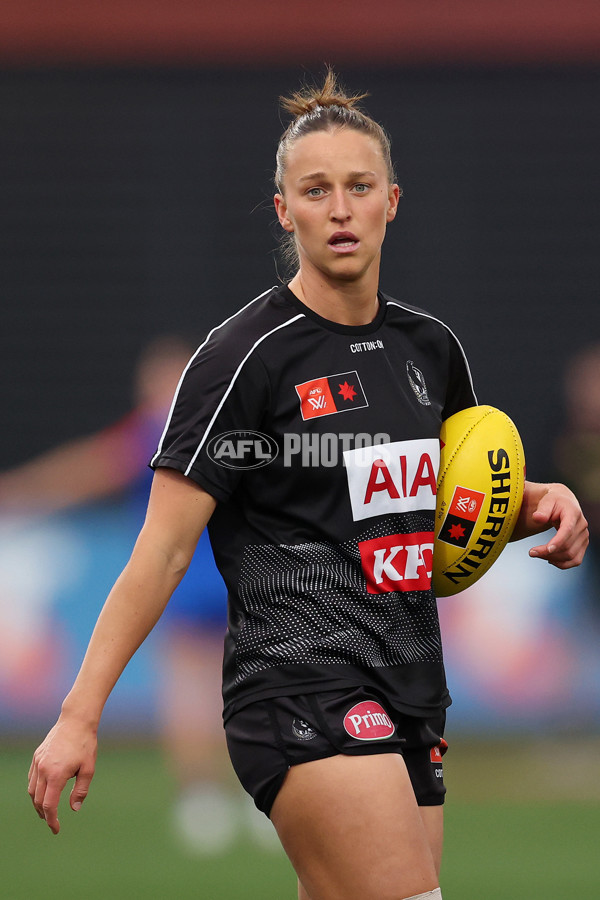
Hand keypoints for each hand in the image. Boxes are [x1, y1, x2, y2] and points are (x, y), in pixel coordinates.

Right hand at [28, 715, 96, 834]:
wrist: (76, 720)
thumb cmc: (85, 744)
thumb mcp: (88, 769)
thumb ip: (81, 790)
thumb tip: (74, 809)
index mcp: (56, 774)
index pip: (49, 805)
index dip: (52, 820)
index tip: (56, 829)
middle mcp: (43, 769)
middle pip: (38, 800)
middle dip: (44, 814)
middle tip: (52, 822)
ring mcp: (38, 762)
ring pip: (32, 790)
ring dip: (37, 803)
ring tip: (46, 810)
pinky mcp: (37, 756)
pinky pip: (32, 778)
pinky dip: (35, 789)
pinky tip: (43, 792)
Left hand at [526, 483, 588, 568]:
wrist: (564, 503)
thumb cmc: (554, 502)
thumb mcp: (546, 501)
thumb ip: (542, 509)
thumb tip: (537, 518)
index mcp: (573, 513)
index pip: (568, 530)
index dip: (558, 542)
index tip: (546, 549)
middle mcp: (582, 526)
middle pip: (567, 546)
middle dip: (548, 552)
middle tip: (531, 552)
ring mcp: (584, 537)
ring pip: (571, 556)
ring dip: (553, 559)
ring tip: (538, 554)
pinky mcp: (583, 545)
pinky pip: (575, 560)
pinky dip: (563, 563)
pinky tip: (550, 560)